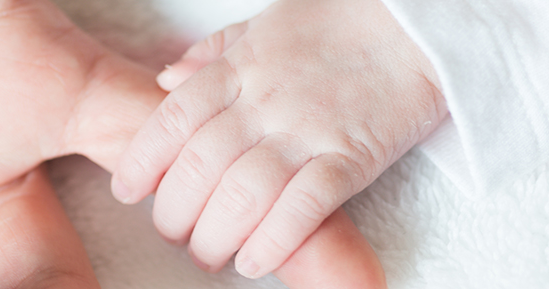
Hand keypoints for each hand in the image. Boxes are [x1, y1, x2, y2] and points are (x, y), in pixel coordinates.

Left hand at [111, 0, 446, 278]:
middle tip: (174, 235)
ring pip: (243, 193)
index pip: (174, 119)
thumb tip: (166, 79)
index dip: (144, 160)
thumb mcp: (266, 24)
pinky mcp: (352, 156)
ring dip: (217, 234)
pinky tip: (254, 261)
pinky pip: (304, 206)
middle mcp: (266, 100)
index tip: (128, 191)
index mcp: (241, 67)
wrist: (421, 24)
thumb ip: (215, 53)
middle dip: (176, 210)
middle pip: (200, 165)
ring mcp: (309, 129)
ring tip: (210, 255)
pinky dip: (273, 239)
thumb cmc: (343, 21)